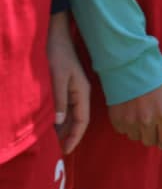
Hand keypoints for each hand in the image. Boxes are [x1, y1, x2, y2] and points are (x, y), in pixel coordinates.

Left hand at [47, 11, 88, 153]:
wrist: (56, 37)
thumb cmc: (58, 55)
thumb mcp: (58, 78)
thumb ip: (60, 100)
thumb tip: (60, 122)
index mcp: (82, 92)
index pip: (82, 120)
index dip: (75, 136)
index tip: (66, 151)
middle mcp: (81, 94)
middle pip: (79, 120)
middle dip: (70, 136)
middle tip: (59, 152)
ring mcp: (75, 91)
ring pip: (72, 115)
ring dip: (65, 129)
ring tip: (55, 144)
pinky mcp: (68, 88)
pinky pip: (66, 108)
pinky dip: (61, 120)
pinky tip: (52, 126)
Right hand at [108, 77, 161, 148]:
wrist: (133, 67)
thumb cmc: (158, 79)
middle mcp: (147, 121)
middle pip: (149, 142)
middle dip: (153, 136)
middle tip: (152, 126)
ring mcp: (130, 121)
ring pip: (135, 137)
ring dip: (139, 130)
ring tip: (140, 116)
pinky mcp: (117, 119)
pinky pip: (123, 131)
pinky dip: (127, 125)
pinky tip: (130, 113)